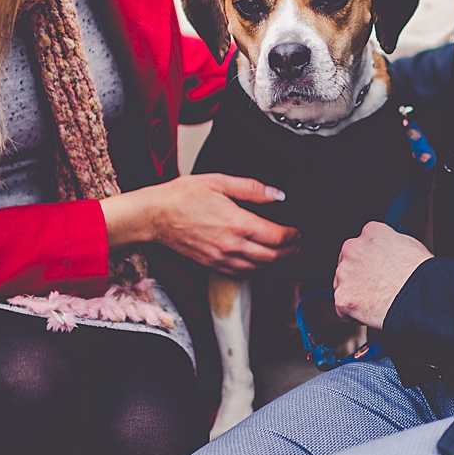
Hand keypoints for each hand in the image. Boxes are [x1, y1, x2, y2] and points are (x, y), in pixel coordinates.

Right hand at [104, 174, 300, 274]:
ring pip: (258, 267)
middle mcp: (232, 245)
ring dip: (275, 262)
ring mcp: (222, 258)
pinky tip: (260, 260)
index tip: (298, 231)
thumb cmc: (182, 196)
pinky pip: (242, 272)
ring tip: (284, 253)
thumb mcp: (219, 182)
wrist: (155, 216)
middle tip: (297, 244)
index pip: (276, 236)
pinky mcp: (213, 265)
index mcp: (236, 223)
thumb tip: (277, 194)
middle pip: (272, 256)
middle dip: (289, 251)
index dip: (293, 235)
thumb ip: (252, 189)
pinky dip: (256, 268)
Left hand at [333, 220, 431, 328]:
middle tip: (375, 288)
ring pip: (342, 286)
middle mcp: (353, 249)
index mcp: (371, 233)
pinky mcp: (343, 297)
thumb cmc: (419, 274)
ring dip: (354, 294)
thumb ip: (391, 246)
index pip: (362, 246)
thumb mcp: (410, 245)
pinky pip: (342, 309)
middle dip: (358, 277)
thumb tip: (390, 252)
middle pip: (347, 265)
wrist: (418, 296)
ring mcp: (345, 273)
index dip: (369, 261)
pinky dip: (353, 314)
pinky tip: (370, 313)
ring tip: (375, 301)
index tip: (375, 270)